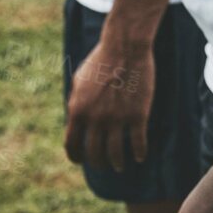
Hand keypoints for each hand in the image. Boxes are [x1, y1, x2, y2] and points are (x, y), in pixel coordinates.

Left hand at [64, 36, 154, 170]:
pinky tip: (140, 157)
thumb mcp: (79, 80)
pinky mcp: (137, 114)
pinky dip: (138, 153)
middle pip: (94, 153)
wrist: (125, 46)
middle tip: (104, 165)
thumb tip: (73, 118)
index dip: (76, 157)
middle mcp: (95, 118)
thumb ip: (75, 102)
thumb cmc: (101, 59)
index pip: (72, 145)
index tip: (82, 160)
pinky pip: (137, 143)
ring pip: (115, 153)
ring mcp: (117, 118)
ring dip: (117, 163)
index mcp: (78, 110)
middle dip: (98, 163)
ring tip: (120, 166)